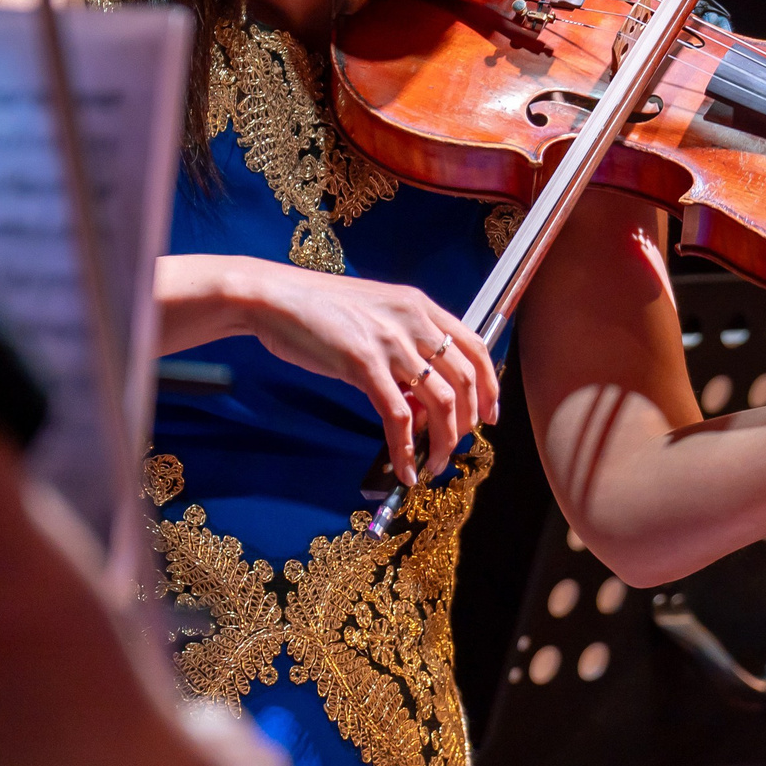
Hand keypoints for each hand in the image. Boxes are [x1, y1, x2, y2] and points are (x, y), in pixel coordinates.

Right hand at [158, 254, 498, 483]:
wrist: (275, 297)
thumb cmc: (320, 309)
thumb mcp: (377, 315)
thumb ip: (406, 346)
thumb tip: (423, 391)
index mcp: (420, 306)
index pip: (476, 347)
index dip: (489, 386)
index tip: (488, 415)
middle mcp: (414, 321)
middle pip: (466, 380)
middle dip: (468, 424)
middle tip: (455, 447)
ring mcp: (390, 342)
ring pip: (441, 403)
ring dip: (443, 443)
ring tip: (434, 466)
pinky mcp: (363, 363)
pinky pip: (399, 416)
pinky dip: (407, 450)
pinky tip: (405, 468)